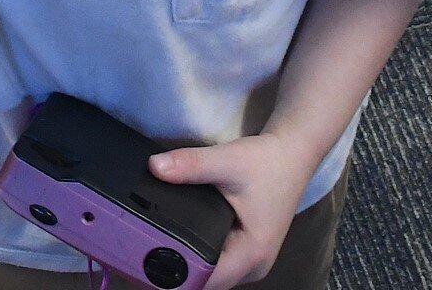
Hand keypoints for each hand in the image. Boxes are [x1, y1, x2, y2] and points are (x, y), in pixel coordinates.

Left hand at [148, 134, 318, 288]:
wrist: (291, 154)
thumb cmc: (266, 162)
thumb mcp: (227, 160)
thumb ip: (191, 165)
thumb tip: (154, 167)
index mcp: (252, 255)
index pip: (206, 281)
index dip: (176, 275)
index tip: (146, 259)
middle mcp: (253, 266)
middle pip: (207, 283)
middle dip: (177, 271)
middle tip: (141, 252)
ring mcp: (251, 261)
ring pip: (212, 276)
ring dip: (187, 265)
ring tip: (153, 246)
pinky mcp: (246, 251)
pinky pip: (217, 264)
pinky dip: (198, 257)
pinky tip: (176, 242)